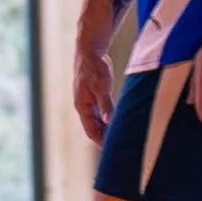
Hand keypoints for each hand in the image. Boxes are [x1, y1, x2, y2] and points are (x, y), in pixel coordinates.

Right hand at [73, 28, 116, 142]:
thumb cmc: (94, 67)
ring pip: (96, 120)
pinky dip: (107, 118)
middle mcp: (82, 105)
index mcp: (82, 106)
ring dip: (105, 128)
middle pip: (93, 127)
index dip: (100, 141)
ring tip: (119, 136)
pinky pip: (99, 111)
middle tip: (118, 146)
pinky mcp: (92, 94)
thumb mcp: (101, 86)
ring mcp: (86, 100)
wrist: (89, 50)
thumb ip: (106, 105)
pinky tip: (117, 120)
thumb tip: (108, 122)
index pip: (90, 130)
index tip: (111, 150)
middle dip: (103, 137)